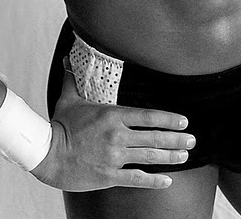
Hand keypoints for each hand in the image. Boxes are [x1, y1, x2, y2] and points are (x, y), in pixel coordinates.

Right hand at [31, 58, 195, 190]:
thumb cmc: (59, 126)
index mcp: (112, 115)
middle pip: (155, 137)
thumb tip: (67, 59)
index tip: (183, 121)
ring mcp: (115, 157)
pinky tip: (167, 180)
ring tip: (185, 155)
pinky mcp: (110, 176)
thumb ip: (73, 78)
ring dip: (171, 156)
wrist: (48, 154)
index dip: (169, 119)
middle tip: (192, 139)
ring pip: (150, 157)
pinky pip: (137, 179)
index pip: (148, 116)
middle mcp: (118, 135)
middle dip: (177, 138)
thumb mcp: (68, 99)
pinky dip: (155, 181)